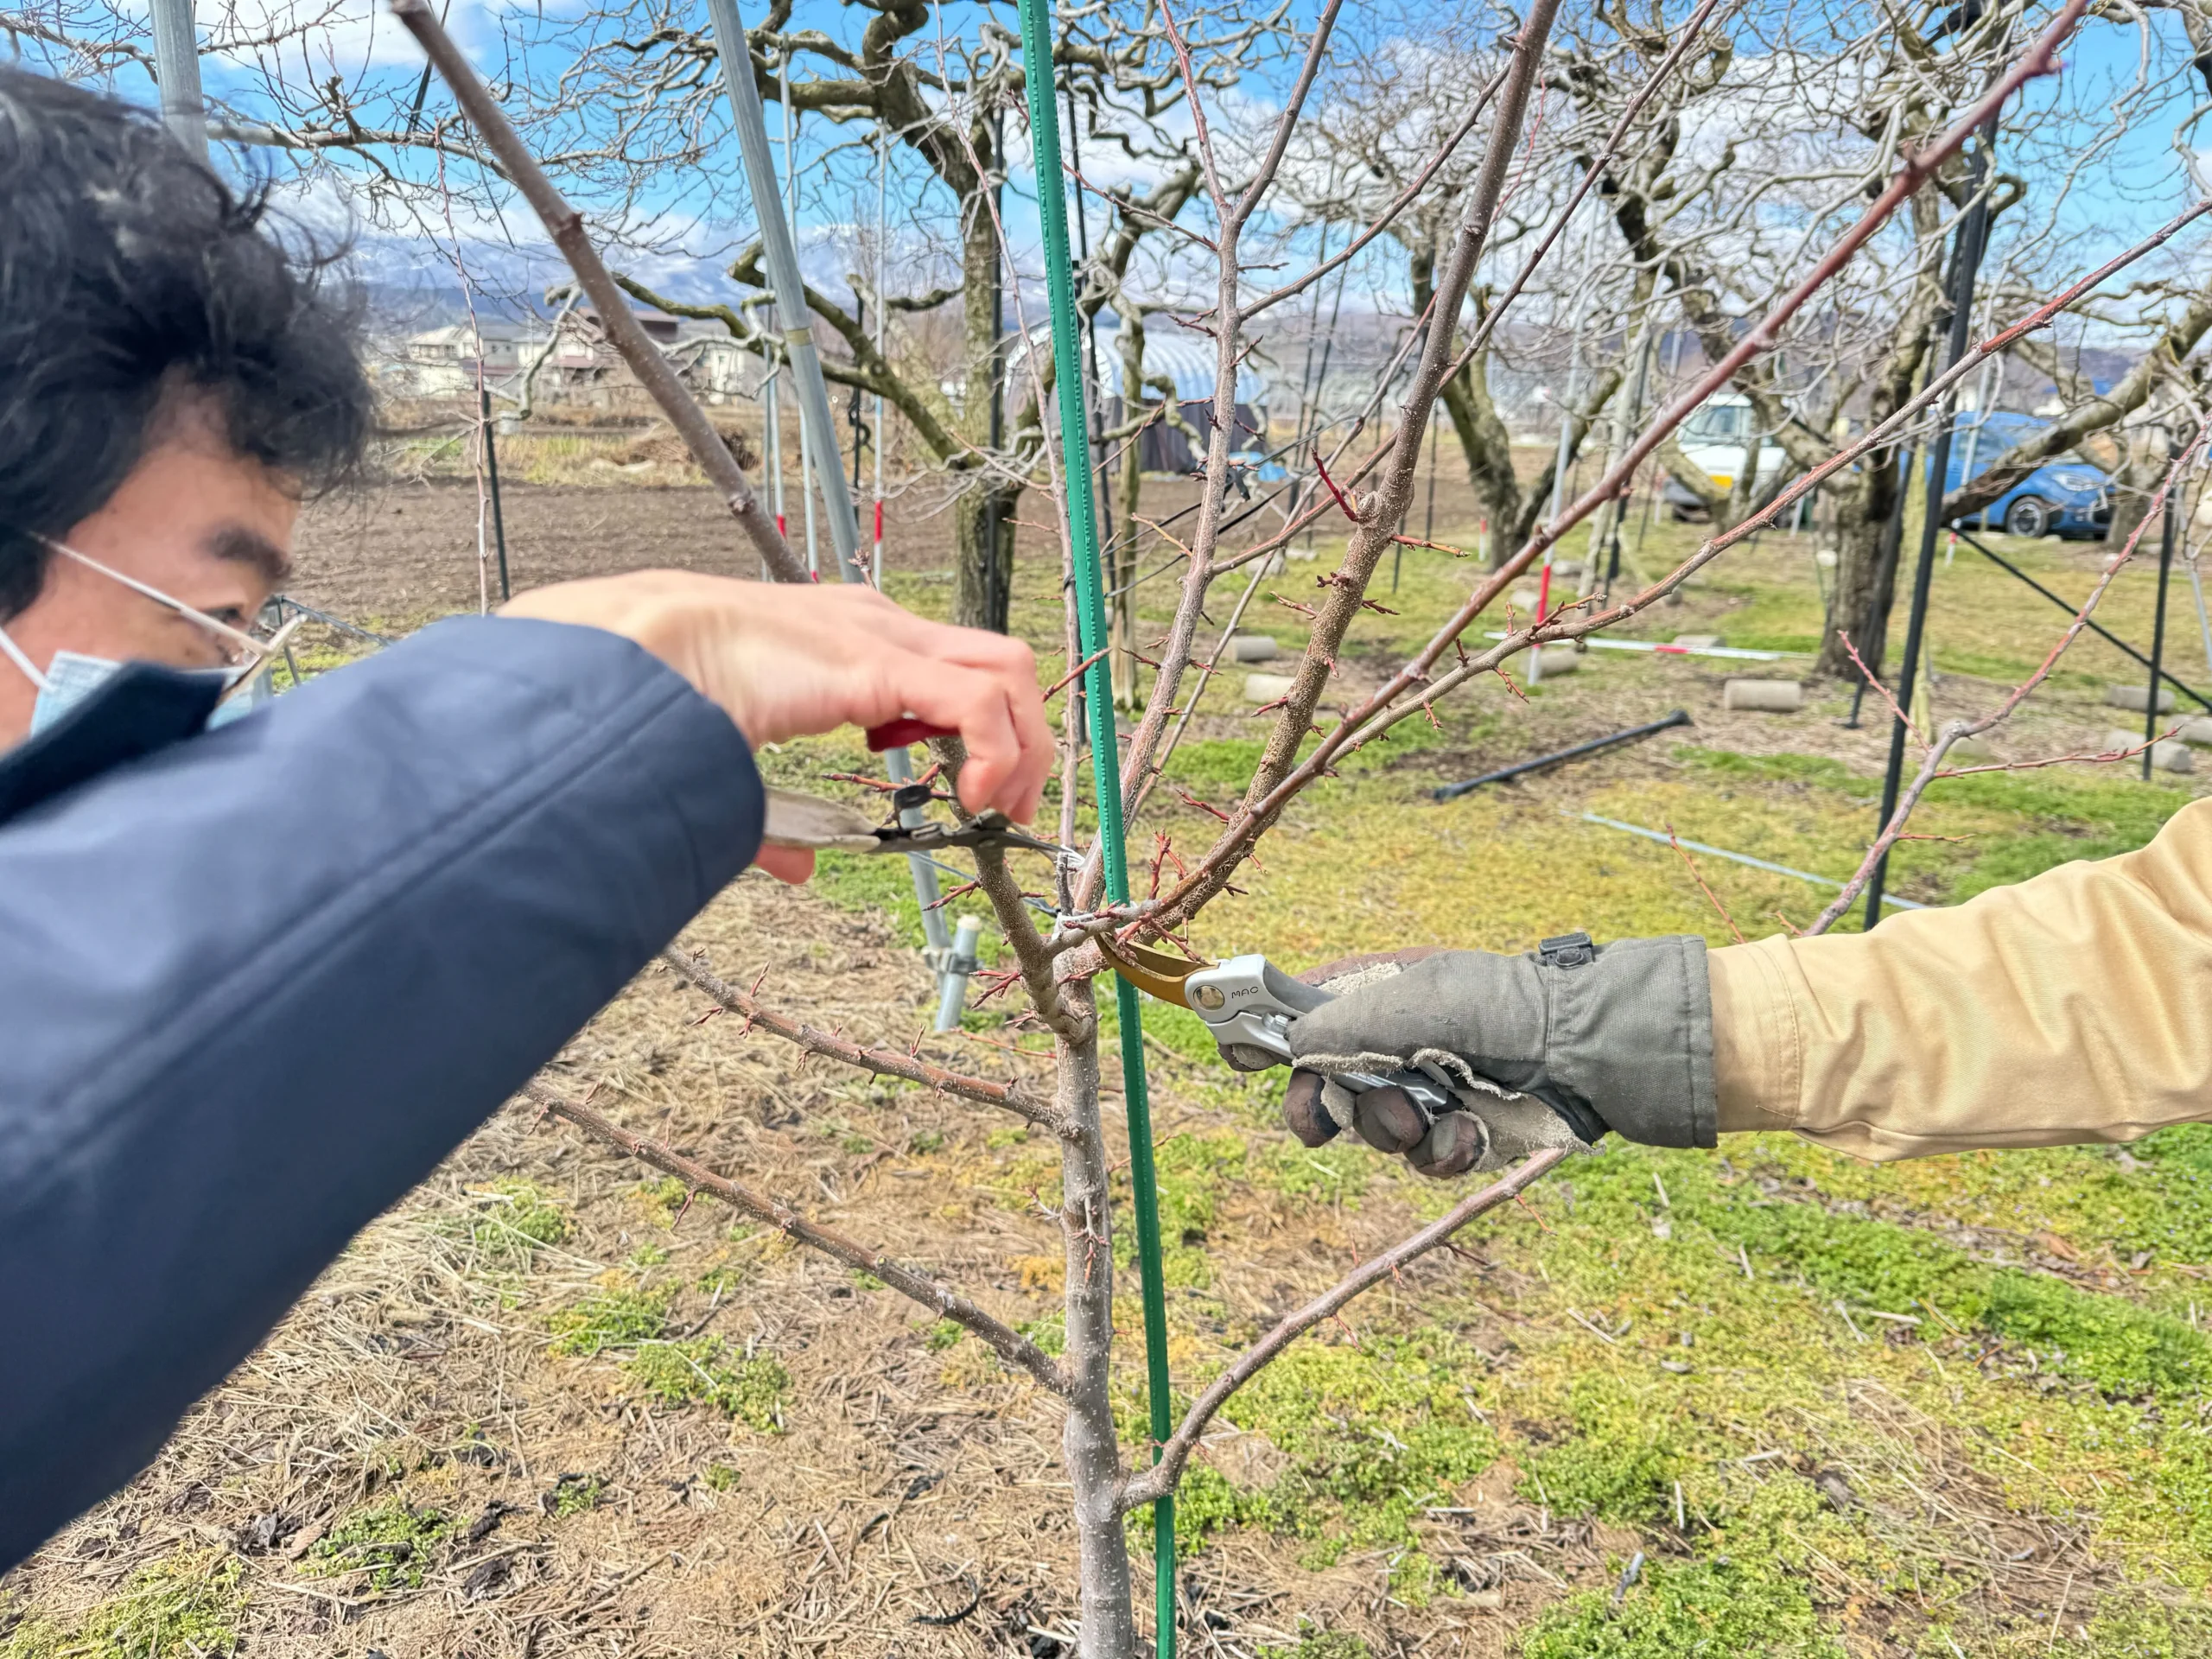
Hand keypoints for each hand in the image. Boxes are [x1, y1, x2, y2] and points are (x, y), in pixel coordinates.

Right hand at [502, 573, 1051, 883]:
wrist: (641, 650)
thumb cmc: (677, 694)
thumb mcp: (747, 767)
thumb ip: (781, 821)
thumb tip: (800, 869)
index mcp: (855, 642)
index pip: (955, 666)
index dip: (987, 728)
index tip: (980, 791)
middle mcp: (881, 628)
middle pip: (1000, 661)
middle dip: (1026, 734)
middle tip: (1010, 803)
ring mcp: (884, 637)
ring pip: (1008, 669)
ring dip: (1025, 743)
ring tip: (1000, 803)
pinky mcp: (880, 662)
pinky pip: (977, 699)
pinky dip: (997, 750)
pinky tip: (971, 796)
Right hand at [1279, 935, 1717, 1176]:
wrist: (1588, 1051)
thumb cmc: (1500, 1005)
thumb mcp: (1411, 1000)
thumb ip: (1339, 1025)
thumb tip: (1290, 1046)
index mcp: (1377, 998)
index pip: (1306, 1021)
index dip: (1274, 1042)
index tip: (1246, 1058)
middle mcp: (1398, 1045)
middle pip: (1326, 1092)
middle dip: (1325, 1108)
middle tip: (1325, 1115)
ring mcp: (1431, 1092)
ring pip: (1375, 1134)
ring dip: (1393, 1128)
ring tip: (1425, 1112)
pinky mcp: (1466, 1134)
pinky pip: (1427, 1159)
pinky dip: (1444, 1150)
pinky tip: (1470, 1131)